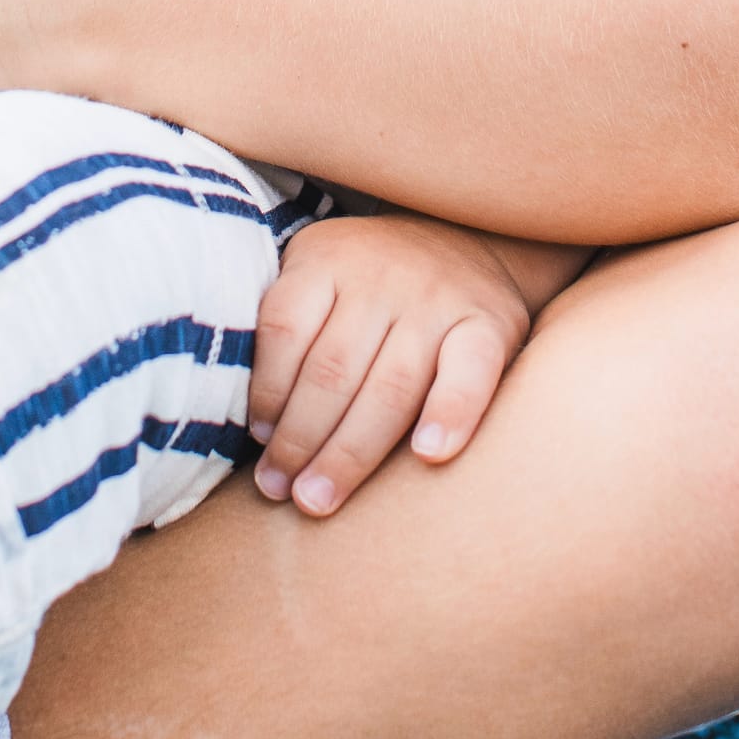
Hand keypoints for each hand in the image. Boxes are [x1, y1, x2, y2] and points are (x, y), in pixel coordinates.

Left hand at [246, 215, 538, 517]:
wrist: (469, 240)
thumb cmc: (372, 282)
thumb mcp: (320, 272)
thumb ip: (288, 326)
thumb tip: (249, 425)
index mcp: (328, 259)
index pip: (284, 329)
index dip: (266, 393)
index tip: (258, 441)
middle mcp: (382, 276)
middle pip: (332, 370)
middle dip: (300, 440)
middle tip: (280, 489)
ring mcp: (437, 300)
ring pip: (389, 387)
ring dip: (350, 453)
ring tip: (320, 499)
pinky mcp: (489, 325)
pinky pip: (469, 375)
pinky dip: (451, 415)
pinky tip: (427, 455)